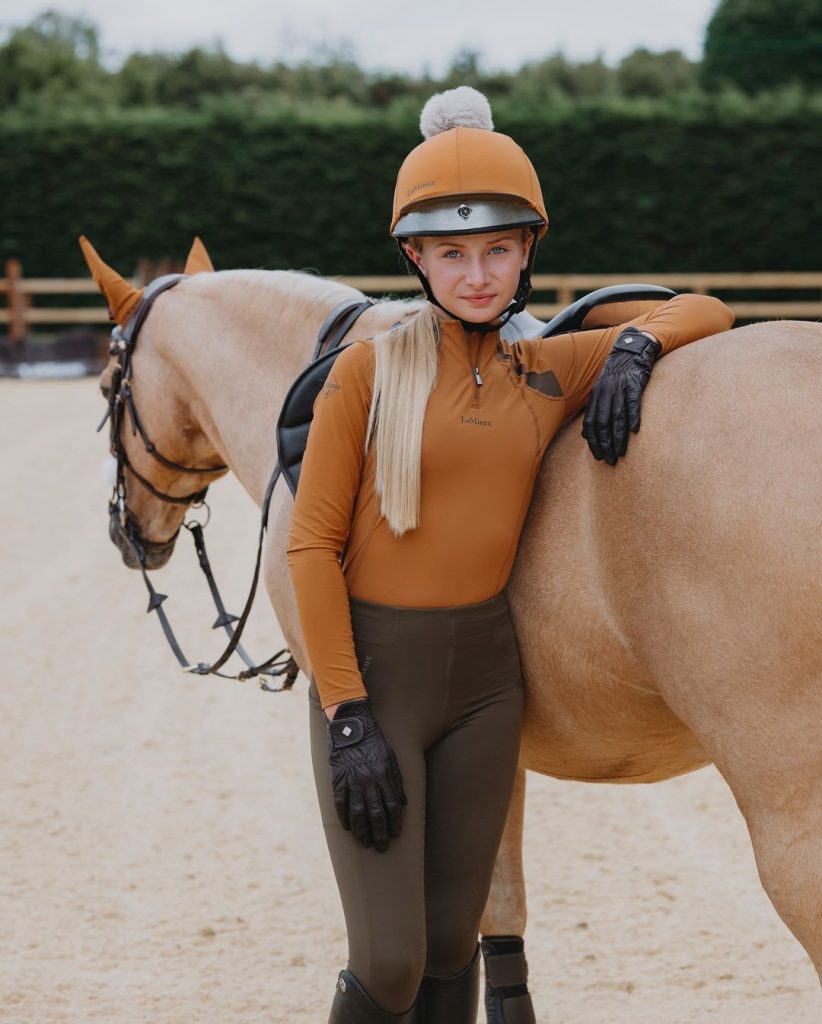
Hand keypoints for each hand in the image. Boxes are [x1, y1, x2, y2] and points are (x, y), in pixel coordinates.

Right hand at [326, 699, 406, 851]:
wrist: (351, 725)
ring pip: (357, 813)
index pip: (393, 807)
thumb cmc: (374, 741)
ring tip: (365, 842)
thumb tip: (403, 803)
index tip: (396, 834)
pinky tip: (348, 828)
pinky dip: (344, 818)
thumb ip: (397, 781)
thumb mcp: (391, 757)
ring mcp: (352, 781)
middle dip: (380, 833)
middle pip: (376, 814)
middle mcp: (368, 781)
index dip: (395, 823)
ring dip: (362, 831)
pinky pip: (340, 804)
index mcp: (384, 775)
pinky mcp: (338, 780)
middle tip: (381, 847)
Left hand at [582, 327, 660, 464]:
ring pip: (616, 416)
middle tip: (609, 460)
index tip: (598, 456)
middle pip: (602, 423)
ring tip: (620, 452)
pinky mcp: (634, 383)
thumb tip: (584, 434)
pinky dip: (633, 416)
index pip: (591, 423)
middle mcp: (605, 393)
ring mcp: (619, 388)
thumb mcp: (601, 391)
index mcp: (595, 396)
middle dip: (605, 443)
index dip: (593, 441)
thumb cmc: (616, 375)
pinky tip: (634, 430)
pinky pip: (633, 402)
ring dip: (617, 436)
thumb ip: (594, 411)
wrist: (630, 350)